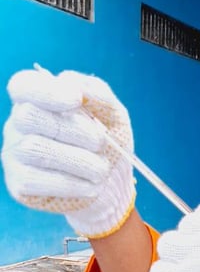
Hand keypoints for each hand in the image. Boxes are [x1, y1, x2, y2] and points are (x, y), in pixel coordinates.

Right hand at [2, 68, 134, 237]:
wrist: (112, 187)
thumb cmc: (108, 144)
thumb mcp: (113, 115)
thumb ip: (98, 94)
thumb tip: (73, 84)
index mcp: (38, 101)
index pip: (23, 85)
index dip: (46, 90)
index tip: (76, 99)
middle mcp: (18, 125)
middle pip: (29, 116)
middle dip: (73, 129)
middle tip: (100, 142)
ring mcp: (14, 154)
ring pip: (33, 148)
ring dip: (78, 159)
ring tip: (102, 169)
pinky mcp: (19, 183)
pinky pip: (35, 179)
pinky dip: (70, 182)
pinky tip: (90, 185)